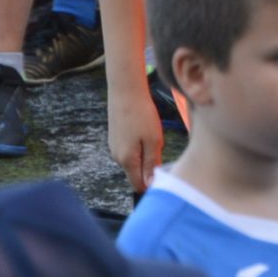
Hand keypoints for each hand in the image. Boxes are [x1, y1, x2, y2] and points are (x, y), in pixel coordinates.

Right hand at [107, 74, 166, 195]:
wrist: (126, 91)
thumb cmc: (141, 114)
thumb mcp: (153, 141)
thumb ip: (151, 164)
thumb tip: (150, 184)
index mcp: (127, 161)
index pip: (138, 185)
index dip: (151, 183)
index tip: (163, 171)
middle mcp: (117, 158)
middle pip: (136, 173)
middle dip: (149, 167)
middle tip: (159, 146)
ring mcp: (114, 147)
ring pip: (133, 160)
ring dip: (144, 154)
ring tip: (151, 135)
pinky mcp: (115, 138)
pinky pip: (129, 149)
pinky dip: (138, 145)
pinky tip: (143, 129)